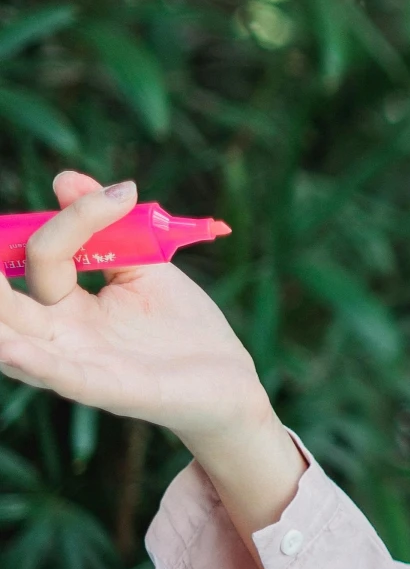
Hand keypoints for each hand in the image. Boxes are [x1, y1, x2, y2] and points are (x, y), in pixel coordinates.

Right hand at [0, 172, 303, 538]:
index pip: (46, 255)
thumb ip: (107, 228)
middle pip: (8, 303)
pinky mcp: (108, 389)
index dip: (76, 220)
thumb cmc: (182, 327)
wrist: (229, 382)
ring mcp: (80, 362)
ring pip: (19, 341)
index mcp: (67, 304)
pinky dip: (35, 364)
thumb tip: (65, 178)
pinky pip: (64, 377)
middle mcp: (61, 333)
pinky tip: (10, 349)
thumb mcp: (146, 268)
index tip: (126, 193)